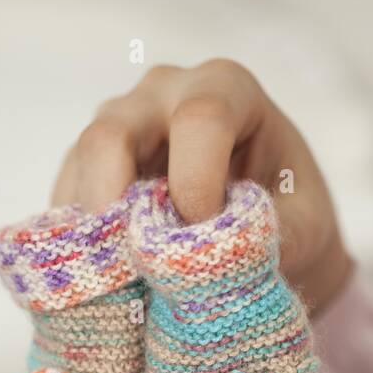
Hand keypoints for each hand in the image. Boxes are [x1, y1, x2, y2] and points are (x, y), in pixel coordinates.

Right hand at [52, 58, 351, 311]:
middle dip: (117, 204)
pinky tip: (105, 281)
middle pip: (113, 133)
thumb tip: (216, 260)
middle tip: (136, 265)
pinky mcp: (88, 168)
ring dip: (94, 233)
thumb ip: (272, 237)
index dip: (199, 185)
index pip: (200, 120)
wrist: (267, 228)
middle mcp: (163, 93)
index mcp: (225, 89)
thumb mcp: (305, 227)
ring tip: (123, 283)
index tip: (209, 238)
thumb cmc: (289, 216)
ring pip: (80, 168)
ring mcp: (118, 127)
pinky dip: (81, 245)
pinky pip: (67, 202)